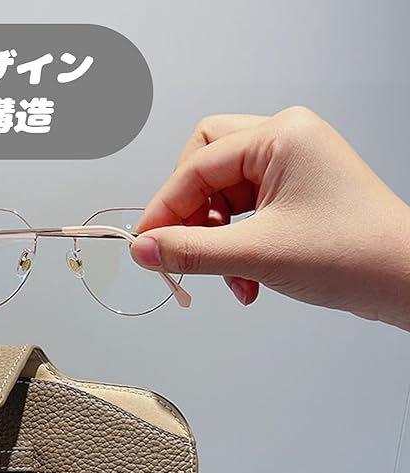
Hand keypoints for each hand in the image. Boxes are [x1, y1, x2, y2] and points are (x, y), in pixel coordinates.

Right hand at [131, 106, 409, 329]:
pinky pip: (242, 215)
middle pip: (204, 168)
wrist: (406, 283)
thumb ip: (191, 251)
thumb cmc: (355, 254)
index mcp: (281, 136)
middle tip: (179, 251)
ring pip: (222, 197)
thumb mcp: (258, 254)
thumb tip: (143, 249)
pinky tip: (244, 280)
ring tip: (228, 278)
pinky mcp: (292, 194)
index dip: (165, 208)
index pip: (197, 166)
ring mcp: (290, 168)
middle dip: (190, 216)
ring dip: (214, 241)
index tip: (145, 244)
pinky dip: (233, 247)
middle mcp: (284, 142)